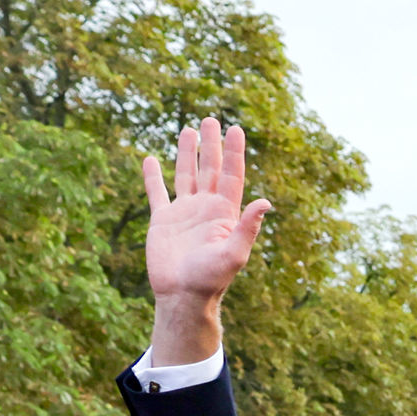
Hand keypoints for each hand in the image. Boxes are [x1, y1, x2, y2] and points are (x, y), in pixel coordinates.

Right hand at [140, 118, 271, 322]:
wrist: (183, 296)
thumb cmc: (211, 279)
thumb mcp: (234, 254)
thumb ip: (248, 227)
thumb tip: (266, 202)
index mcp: (225, 213)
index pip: (232, 175)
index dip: (234, 152)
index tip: (236, 129)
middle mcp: (205, 209)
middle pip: (210, 169)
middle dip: (212, 145)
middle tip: (211, 119)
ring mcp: (184, 213)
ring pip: (186, 175)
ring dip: (187, 153)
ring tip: (188, 130)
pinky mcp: (162, 220)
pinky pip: (156, 193)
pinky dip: (152, 177)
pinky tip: (150, 159)